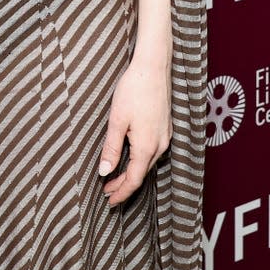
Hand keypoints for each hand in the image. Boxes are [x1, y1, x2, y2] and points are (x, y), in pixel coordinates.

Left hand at [98, 58, 171, 205]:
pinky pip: (153, 151)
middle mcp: (160, 145)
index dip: (121, 192)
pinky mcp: (165, 127)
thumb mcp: (117, 120)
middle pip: (142, 173)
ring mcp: (165, 136)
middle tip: (106, 191)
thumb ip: (112, 148)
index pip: (135, 179)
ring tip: (114, 177)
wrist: (153, 68)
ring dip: (132, 172)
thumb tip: (105, 171)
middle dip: (124, 184)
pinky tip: (130, 157)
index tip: (109, 201)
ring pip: (148, 163)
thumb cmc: (133, 90)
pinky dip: (140, 160)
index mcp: (147, 146)